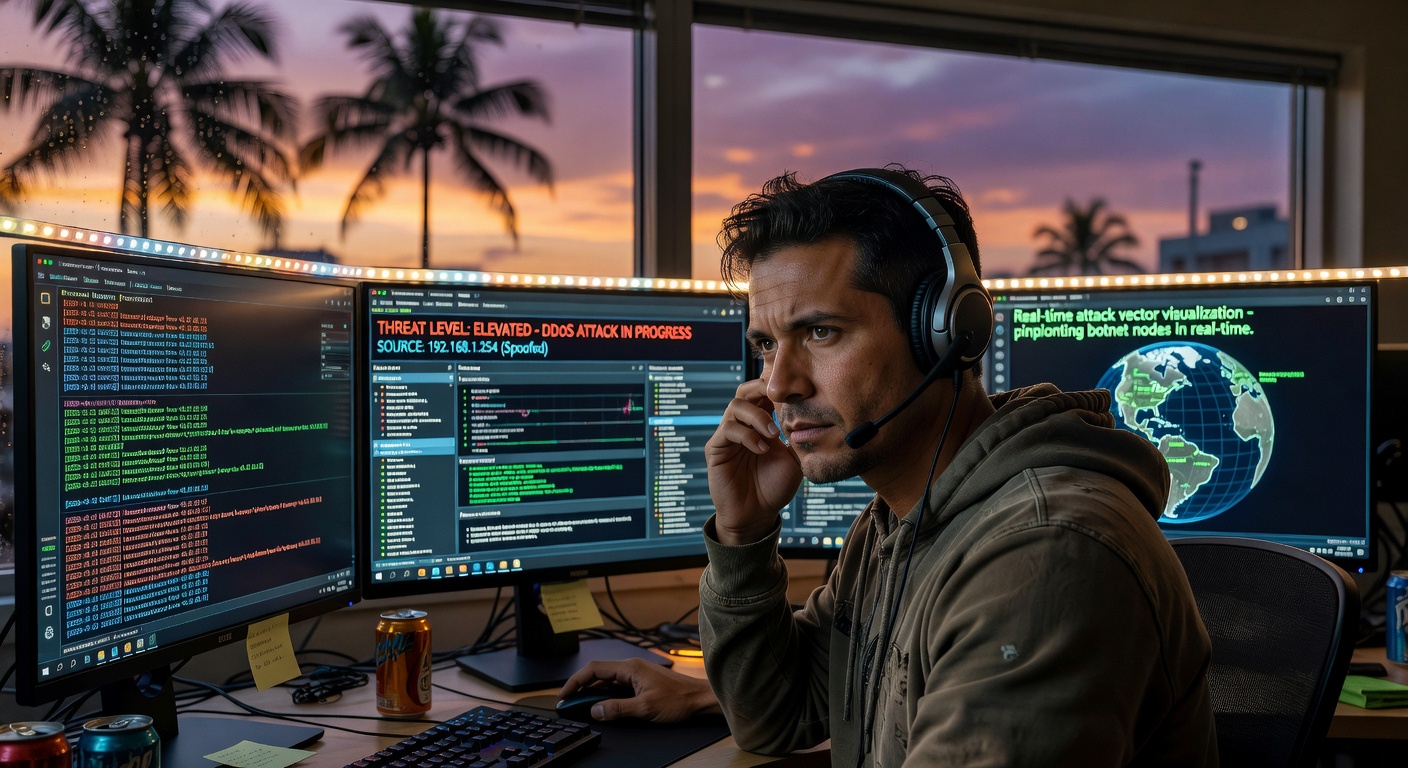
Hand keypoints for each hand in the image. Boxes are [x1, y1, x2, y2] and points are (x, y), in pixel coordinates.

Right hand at [558, 658, 720, 722]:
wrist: (700, 699)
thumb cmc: (679, 700)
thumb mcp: (645, 708)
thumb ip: (617, 708)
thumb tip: (595, 710)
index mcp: (630, 668)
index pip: (594, 670)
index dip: (575, 682)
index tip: (564, 695)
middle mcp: (631, 667)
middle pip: (598, 674)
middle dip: (581, 688)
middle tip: (568, 703)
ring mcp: (636, 675)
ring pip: (607, 681)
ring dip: (593, 692)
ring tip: (581, 705)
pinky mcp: (641, 683)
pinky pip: (617, 686)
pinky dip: (606, 695)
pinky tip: (602, 705)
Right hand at [705, 378, 801, 544]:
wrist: (757, 515)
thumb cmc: (775, 487)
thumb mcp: (794, 459)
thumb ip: (797, 436)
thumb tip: (808, 412)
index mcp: (761, 423)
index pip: (763, 393)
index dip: (776, 386)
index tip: (794, 391)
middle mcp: (742, 425)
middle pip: (745, 391)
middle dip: (762, 389)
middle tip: (780, 399)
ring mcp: (727, 435)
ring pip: (736, 406)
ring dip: (757, 416)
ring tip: (773, 434)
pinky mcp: (716, 449)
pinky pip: (727, 430)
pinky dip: (747, 435)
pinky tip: (761, 449)